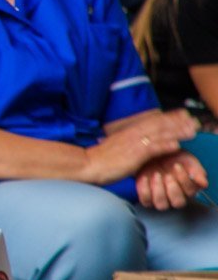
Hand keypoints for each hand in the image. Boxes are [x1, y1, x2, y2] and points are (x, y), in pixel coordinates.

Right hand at [84, 109, 198, 184]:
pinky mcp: (134, 155)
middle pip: (157, 125)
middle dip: (175, 122)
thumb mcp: (114, 147)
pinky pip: (152, 149)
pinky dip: (165, 146)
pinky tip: (176, 145)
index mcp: (127, 132)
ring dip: (176, 132)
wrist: (88, 164)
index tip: (179, 115)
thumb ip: (127, 144)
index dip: (166, 118)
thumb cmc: (99, 159)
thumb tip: (135, 145)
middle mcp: (132, 134)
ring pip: (159, 135)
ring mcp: (133, 144)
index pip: (150, 122)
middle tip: (190, 120)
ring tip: (191, 132)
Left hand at [136, 152, 207, 210]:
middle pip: (178, 202)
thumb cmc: (172, 156)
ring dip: (159, 190)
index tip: (177, 165)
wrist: (151, 152)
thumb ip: (196, 170)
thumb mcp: (186, 159)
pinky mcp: (146, 197)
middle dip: (173, 189)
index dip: (184, 179)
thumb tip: (203, 183)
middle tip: (167, 174)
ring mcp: (160, 198)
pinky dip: (144, 190)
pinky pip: (146, 201)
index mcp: (188, 188)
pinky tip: (144, 177)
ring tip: (156, 175)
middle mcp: (175, 196)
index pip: (190, 191)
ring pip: (162, 205)